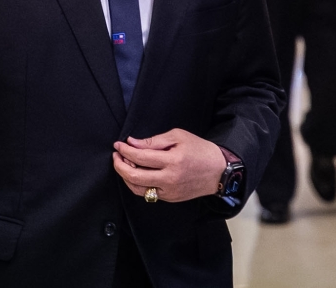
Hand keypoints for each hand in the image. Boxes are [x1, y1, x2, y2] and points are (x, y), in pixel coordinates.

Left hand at [112, 129, 226, 202]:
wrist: (219, 171)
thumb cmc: (200, 150)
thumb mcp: (179, 136)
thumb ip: (154, 141)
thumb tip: (133, 143)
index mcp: (172, 161)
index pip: (140, 157)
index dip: (125, 150)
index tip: (118, 145)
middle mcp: (169, 179)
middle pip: (134, 175)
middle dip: (119, 164)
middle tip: (116, 155)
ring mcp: (169, 192)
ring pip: (137, 188)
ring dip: (125, 176)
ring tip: (124, 164)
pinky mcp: (170, 199)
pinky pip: (147, 194)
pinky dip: (137, 184)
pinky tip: (135, 173)